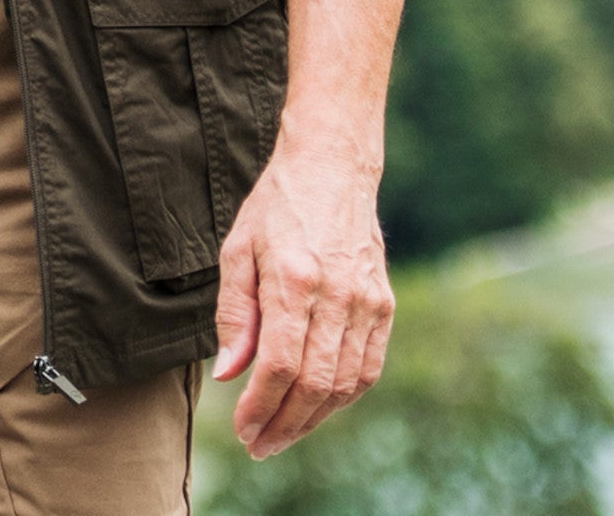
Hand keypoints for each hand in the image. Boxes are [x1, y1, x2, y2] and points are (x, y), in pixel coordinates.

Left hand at [213, 143, 394, 458]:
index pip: (281, 365)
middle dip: (285, 424)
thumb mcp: (238, 247)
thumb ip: (234, 312)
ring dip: (314, 419)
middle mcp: (337, 295)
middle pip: (316, 384)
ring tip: (282, 433)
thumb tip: (229, 374)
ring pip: (345, 384)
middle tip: (259, 445)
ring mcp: (368, 302)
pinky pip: (367, 368)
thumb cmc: (276, 206)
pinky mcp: (384, 306)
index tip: (243, 429)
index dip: (261, 406)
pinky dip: (342, 396)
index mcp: (294, 278)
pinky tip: (317, 407)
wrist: (332, 169)